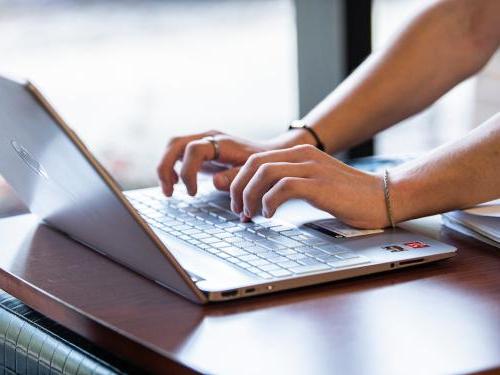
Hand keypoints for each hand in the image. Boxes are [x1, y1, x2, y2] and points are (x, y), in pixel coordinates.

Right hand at [157, 130, 271, 195]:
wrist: (268, 154)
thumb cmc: (262, 165)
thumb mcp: (253, 173)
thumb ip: (235, 177)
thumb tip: (215, 182)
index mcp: (222, 142)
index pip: (194, 149)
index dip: (188, 171)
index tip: (192, 192)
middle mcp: (209, 138)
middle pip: (175, 143)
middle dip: (166, 167)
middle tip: (169, 192)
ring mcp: (202, 141)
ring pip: (173, 146)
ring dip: (165, 167)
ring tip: (169, 190)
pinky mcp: (199, 149)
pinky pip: (178, 153)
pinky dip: (171, 167)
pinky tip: (176, 183)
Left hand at [230, 144, 387, 228]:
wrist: (384, 197)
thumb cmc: (350, 197)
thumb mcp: (315, 183)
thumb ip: (291, 183)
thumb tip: (263, 197)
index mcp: (300, 154)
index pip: (256, 160)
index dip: (241, 182)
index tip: (239, 203)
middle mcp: (303, 156)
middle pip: (254, 164)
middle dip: (239, 188)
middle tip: (239, 210)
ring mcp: (311, 168)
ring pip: (264, 173)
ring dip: (250, 196)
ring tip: (251, 215)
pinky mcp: (319, 183)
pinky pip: (283, 187)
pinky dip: (269, 201)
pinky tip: (270, 214)